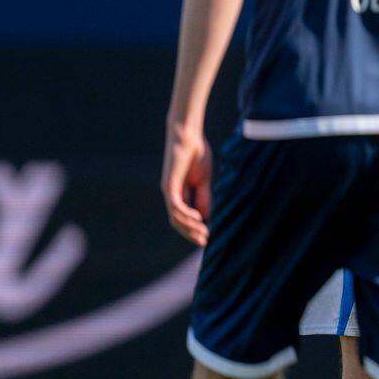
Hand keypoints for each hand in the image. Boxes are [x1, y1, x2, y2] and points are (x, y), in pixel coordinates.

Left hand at [162, 121, 211, 245]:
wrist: (187, 136)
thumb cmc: (196, 154)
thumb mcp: (204, 180)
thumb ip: (204, 197)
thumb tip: (206, 216)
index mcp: (180, 194)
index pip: (184, 218)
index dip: (195, 230)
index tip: (208, 238)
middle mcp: (172, 195)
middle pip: (177, 222)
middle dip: (191, 234)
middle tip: (205, 242)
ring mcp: (169, 190)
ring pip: (176, 217)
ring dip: (190, 227)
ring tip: (203, 232)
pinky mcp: (170, 185)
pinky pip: (176, 205)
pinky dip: (187, 214)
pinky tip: (198, 218)